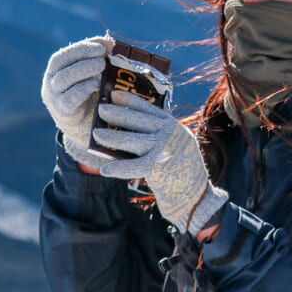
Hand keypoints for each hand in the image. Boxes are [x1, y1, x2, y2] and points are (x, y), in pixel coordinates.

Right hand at [41, 35, 112, 169]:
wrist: (89, 129)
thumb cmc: (92, 97)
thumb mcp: (93, 76)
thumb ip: (99, 59)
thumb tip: (110, 43)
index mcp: (56, 72)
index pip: (63, 55)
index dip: (82, 46)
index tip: (102, 44)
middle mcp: (50, 83)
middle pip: (60, 64)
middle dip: (82, 55)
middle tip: (103, 55)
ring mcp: (54, 99)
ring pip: (62, 79)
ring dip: (83, 69)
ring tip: (102, 65)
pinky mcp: (63, 113)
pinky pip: (69, 98)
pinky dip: (83, 88)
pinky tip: (96, 84)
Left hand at [93, 95, 227, 235]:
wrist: (196, 196)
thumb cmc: (181, 171)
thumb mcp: (175, 145)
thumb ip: (157, 136)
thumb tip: (124, 131)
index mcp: (173, 126)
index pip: (149, 109)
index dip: (130, 100)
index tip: (114, 94)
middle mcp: (170, 134)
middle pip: (139, 121)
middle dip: (117, 114)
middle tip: (100, 110)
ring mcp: (164, 150)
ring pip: (133, 140)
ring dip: (112, 137)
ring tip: (96, 135)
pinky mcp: (158, 169)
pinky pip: (132, 166)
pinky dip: (117, 168)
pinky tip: (104, 170)